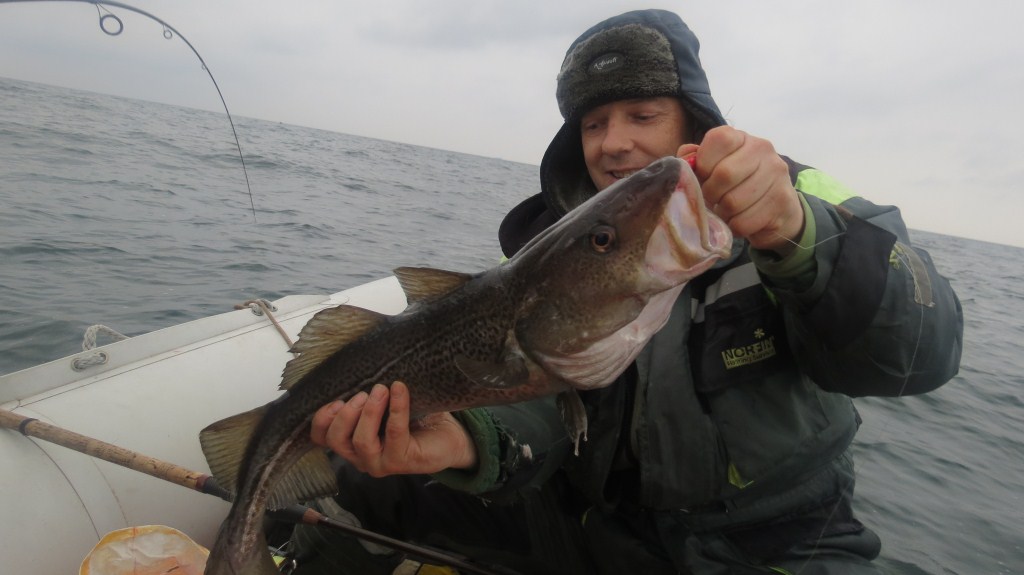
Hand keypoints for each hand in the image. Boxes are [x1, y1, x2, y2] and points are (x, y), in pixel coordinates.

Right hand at [310, 381, 477, 476]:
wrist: (450, 435)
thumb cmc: (415, 415)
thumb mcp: (386, 401)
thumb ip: (368, 390)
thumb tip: (362, 360)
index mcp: (350, 442)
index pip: (321, 438)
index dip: (321, 420)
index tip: (335, 399)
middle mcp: (361, 457)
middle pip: (336, 440)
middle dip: (344, 414)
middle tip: (362, 393)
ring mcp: (380, 463)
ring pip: (361, 441)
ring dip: (369, 412)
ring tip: (380, 390)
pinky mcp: (401, 461)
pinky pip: (394, 433)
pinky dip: (396, 408)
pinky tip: (399, 390)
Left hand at [678, 126, 804, 254]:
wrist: (778, 211)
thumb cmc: (737, 187)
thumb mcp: (714, 169)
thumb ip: (695, 161)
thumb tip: (684, 162)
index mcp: (742, 138)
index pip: (719, 139)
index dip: (704, 163)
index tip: (703, 178)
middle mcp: (763, 149)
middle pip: (724, 174)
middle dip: (710, 194)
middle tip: (712, 200)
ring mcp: (777, 174)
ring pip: (733, 202)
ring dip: (723, 213)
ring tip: (726, 211)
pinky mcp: (782, 200)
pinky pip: (744, 221)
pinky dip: (735, 227)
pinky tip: (739, 221)